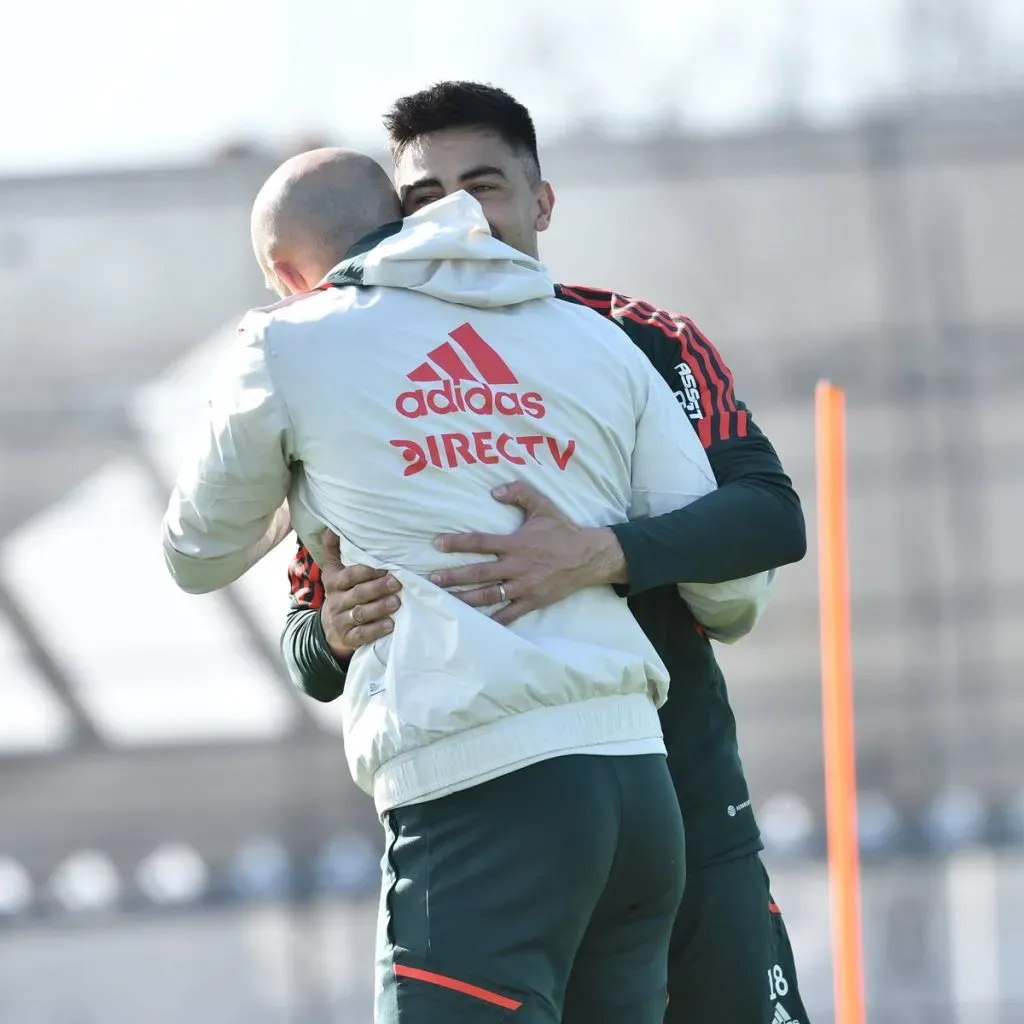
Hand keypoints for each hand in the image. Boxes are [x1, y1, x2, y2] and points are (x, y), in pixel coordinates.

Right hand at [319, 531, 401, 657]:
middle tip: (397, 582)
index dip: (367, 571)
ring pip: (360, 614)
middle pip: (357, 594)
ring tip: (397, 602)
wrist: (330, 628)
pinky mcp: (348, 638)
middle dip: (378, 588)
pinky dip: (376, 630)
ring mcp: (340, 621)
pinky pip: (361, 635)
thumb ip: (334, 550)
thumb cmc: (341, 592)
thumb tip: (332, 527)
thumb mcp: (334, 571)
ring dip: (379, 608)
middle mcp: (335, 601)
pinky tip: (390, 625)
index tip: (386, 567)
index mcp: (334, 582)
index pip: (349, 575)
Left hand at [429, 482, 627, 625]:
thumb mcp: (542, 505)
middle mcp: (516, 567)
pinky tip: (475, 624)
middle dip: (453, 577)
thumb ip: (519, 493)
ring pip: (489, 595)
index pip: (481, 542)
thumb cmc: (563, 531)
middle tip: (431, 579)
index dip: (458, 543)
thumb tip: (494, 491)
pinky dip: (492, 620)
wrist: (589, 557)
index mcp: (516, 543)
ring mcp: (523, 587)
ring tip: (444, 601)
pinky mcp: (532, 601)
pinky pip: (509, 614)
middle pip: (478, 573)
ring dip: (465, 598)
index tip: (437, 543)